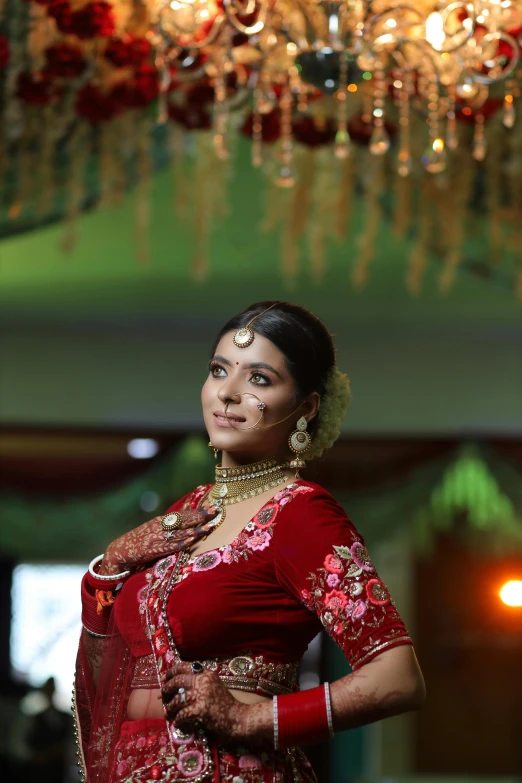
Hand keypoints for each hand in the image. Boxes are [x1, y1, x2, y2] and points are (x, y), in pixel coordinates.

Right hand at [100, 505, 218, 574]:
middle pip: (184, 520)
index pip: (183, 514)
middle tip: (215, 511)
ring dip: (195, 530)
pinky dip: (181, 543)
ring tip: (209, 527)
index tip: (211, 506)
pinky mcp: (154, 550)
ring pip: (180, 533)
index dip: (198, 510)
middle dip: (200, 516)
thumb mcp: (154, 528)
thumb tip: (186, 520)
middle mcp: (160, 527)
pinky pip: (170, 546)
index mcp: (161, 520)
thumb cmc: (140, 539)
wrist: (120, 550)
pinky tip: (190, 541)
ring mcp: (157, 538)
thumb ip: (169, 525)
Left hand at [161, 662, 251, 743]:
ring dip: (170, 708)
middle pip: (177, 680)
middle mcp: (204, 681)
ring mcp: (202, 695)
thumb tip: (176, 685)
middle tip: (162, 696)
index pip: (184, 666)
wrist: (239, 718)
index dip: (171, 672)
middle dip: (166, 689)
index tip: (163, 678)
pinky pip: (182, 714)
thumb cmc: (226, 704)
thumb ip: (200, 682)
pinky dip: (178, 720)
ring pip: (177, 699)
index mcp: (206, 674)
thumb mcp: (214, 686)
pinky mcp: (201, 709)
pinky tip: (178, 723)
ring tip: (168, 713)